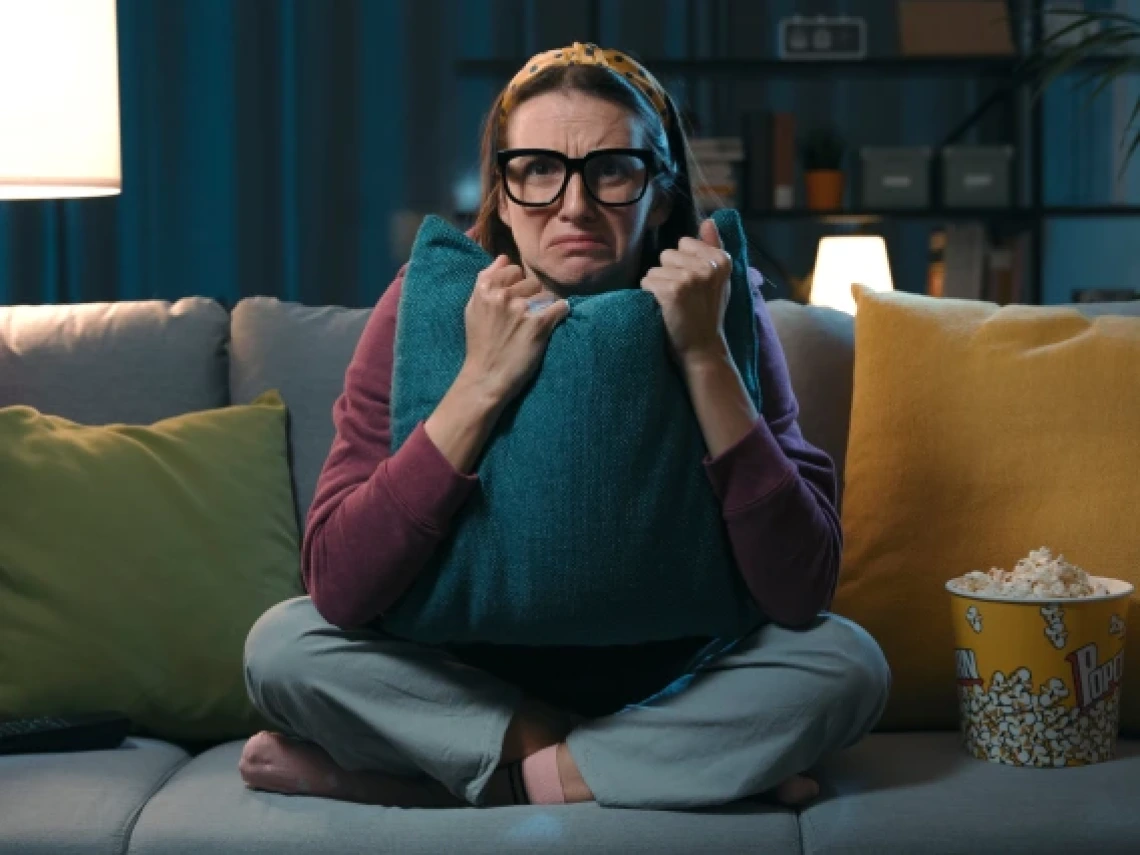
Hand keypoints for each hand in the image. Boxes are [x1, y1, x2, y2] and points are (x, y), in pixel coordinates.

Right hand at [460, 254, 569, 404]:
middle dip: (531, 296)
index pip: (512, 269)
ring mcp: (521, 309)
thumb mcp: (473, 309)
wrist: (485, 377)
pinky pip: (560, 306)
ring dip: (545, 307)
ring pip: (546, 294)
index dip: (516, 284)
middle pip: (531, 281)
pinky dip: (560, 313)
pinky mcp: (539, 325)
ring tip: (535, 324)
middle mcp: (502, 295)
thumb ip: (486, 280)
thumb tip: (503, 258)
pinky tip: (551, 324)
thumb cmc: (480, 344)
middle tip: (524, 317)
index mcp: (485, 289)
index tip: (514, 300)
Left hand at [640, 219, 731, 363]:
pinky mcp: (672, 290)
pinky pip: (647, 282)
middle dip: (669, 273)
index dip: (683, 264)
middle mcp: (708, 266)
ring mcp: (690, 278)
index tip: (693, 285)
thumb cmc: (708, 313)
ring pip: (655, 269)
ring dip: (658, 286)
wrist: (703, 348)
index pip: (684, 243)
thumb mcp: (719, 279)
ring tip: (673, 304)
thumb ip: (713, 248)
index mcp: (721, 259)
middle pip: (667, 254)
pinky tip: (663, 309)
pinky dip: (649, 296)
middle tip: (682, 297)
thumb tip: (708, 221)